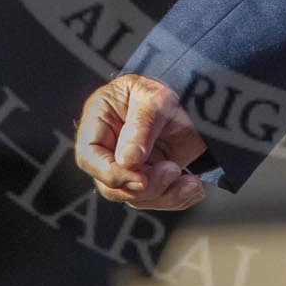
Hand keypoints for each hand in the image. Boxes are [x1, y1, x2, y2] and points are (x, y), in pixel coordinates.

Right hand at [75, 74, 209, 209]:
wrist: (196, 96)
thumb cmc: (169, 87)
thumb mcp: (155, 98)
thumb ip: (141, 126)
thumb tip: (127, 161)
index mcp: (100, 119)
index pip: (89, 155)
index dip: (111, 173)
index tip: (141, 178)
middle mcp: (110, 146)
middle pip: (111, 185)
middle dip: (144, 186)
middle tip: (173, 170)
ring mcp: (129, 165)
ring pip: (135, 196)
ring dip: (165, 195)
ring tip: (191, 182)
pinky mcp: (150, 176)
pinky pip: (155, 198)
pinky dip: (176, 198)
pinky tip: (193, 188)